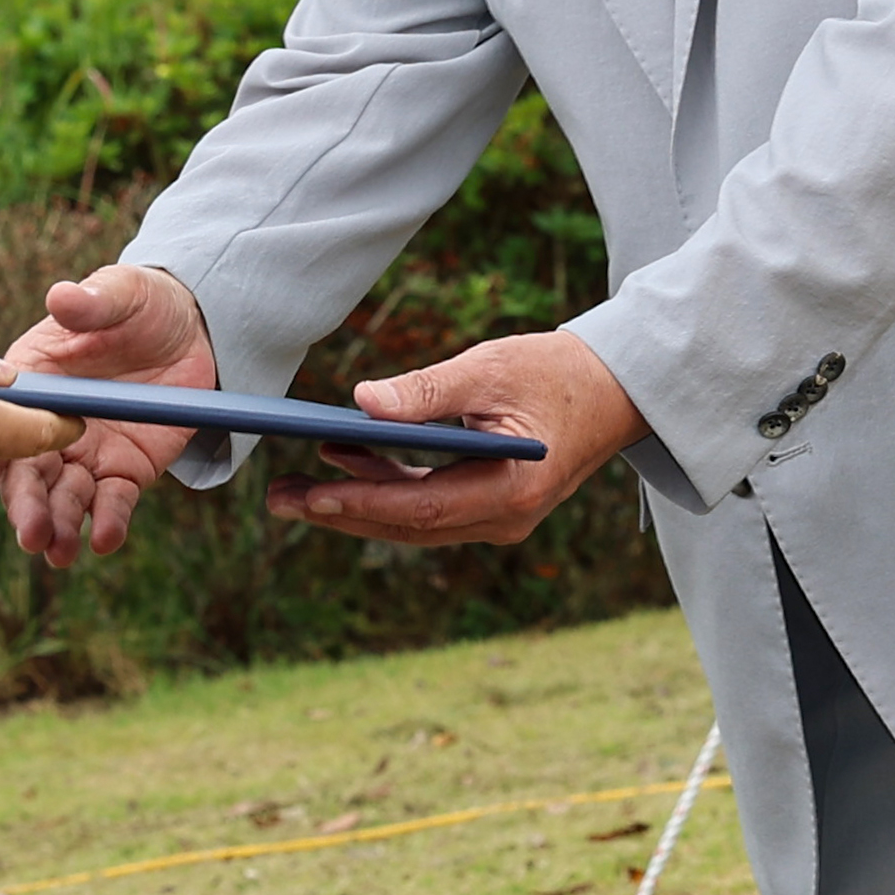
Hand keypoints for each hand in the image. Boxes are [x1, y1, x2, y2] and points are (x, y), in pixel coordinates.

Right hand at [0, 263, 215, 560]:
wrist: (194, 330)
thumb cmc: (142, 304)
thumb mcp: (120, 293)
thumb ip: (91, 302)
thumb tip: (61, 297)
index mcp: (31, 384)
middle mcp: (48, 427)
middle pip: (27, 473)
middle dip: (25, 505)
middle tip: (29, 533)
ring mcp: (85, 453)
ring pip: (64, 497)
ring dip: (57, 526)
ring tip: (57, 552)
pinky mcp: (125, 471)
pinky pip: (112, 503)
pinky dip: (107, 523)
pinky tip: (103, 540)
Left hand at [285, 328, 639, 544]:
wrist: (613, 389)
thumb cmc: (555, 372)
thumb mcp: (489, 368)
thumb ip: (427, 389)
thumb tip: (362, 402)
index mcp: (508, 491)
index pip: (421, 507)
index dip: (362, 503)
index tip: (311, 495)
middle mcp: (504, 519)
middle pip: (408, 526)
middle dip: (341, 513)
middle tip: (280, 500)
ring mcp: (498, 519)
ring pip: (413, 521)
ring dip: (356, 504)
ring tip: (297, 488)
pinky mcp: (490, 506)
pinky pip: (428, 506)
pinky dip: (387, 488)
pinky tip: (345, 465)